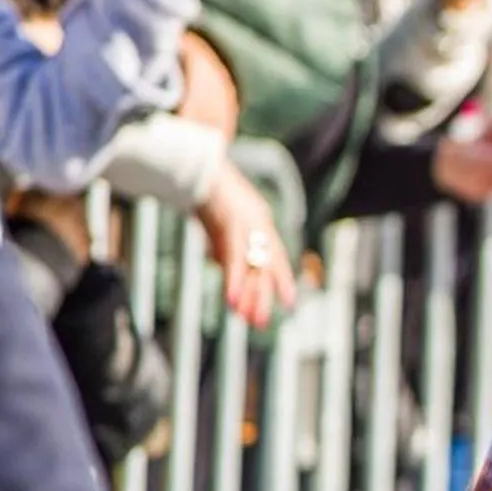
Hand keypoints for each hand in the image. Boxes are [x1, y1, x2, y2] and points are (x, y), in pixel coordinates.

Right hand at [195, 159, 296, 326]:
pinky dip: (235, 281)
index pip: (275, 255)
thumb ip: (223, 239)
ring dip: (252, 295)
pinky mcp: (232, 225)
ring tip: (252, 320)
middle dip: (263, 296)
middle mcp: (259, 225)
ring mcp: (248, 225)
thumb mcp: (221, 215)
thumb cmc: (211, 188)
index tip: (289, 303)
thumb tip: (218, 260)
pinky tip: (232, 300)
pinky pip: (235, 259)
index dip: (282, 279)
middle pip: (265, 266)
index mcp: (260, 222)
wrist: (202, 166)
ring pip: (254, 267)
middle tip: (261, 324)